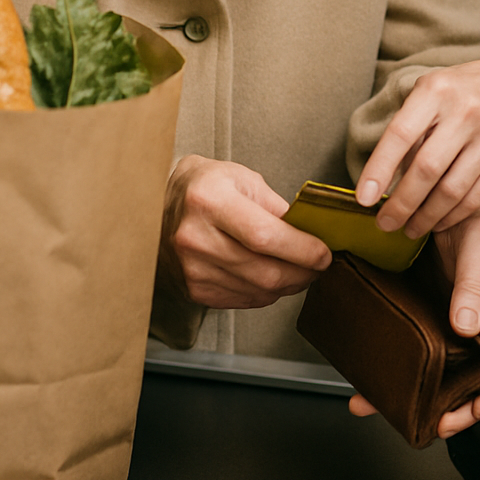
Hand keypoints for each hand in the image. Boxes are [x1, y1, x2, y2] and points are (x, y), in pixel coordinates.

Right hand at [160, 156, 331, 310]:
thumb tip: (311, 234)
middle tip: (319, 265)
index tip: (324, 253)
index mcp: (209, 200)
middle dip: (302, 272)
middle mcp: (195, 237)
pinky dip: (266, 293)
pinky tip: (273, 278)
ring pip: (257, 290)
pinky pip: (243, 300)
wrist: (155, 205)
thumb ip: (276, 207)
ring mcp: (192, 268)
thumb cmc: (204, 186)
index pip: (264, 236)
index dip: (301, 250)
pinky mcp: (193, 289)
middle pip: (264, 270)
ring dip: (288, 285)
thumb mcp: (241, 179)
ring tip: (301, 271)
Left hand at [348, 206, 479, 434]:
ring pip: (476, 374)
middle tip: (440, 420)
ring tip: (421, 413)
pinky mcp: (462, 324)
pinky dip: (431, 376)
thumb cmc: (472, 217)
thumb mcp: (475, 244)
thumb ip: (473, 283)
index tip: (476, 406)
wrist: (444, 203)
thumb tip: (468, 326)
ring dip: (450, 396)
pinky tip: (403, 388)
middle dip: (474, 405)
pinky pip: (454, 358)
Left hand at [355, 55, 479, 237]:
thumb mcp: (435, 89)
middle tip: (385, 223)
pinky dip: (454, 216)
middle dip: (401, 204)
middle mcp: (467, 110)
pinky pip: (478, 197)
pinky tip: (439, 222)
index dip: (378, 169)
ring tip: (410, 228)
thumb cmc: (467, 92)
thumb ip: (411, 125)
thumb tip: (382, 176)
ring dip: (426, 217)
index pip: (401, 134)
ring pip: (453, 190)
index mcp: (438, 89)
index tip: (364, 199)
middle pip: (427, 169)